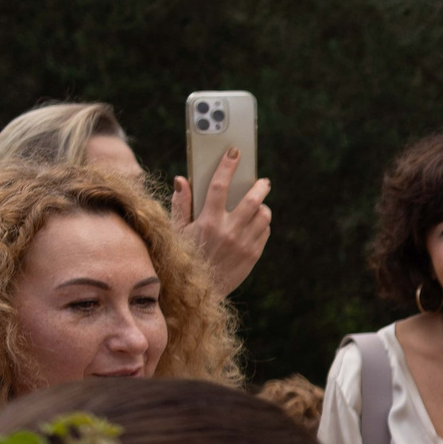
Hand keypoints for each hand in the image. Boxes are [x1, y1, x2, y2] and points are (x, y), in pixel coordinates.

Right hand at [170, 150, 273, 296]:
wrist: (200, 291)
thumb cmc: (185, 256)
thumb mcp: (177, 231)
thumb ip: (181, 204)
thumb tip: (181, 180)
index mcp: (207, 221)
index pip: (219, 186)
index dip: (227, 166)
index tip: (234, 152)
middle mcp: (228, 231)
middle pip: (253, 200)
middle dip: (260, 186)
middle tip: (262, 181)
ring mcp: (243, 244)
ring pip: (264, 215)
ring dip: (262, 206)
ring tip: (257, 205)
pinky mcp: (253, 255)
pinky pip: (265, 231)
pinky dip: (262, 223)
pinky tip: (254, 223)